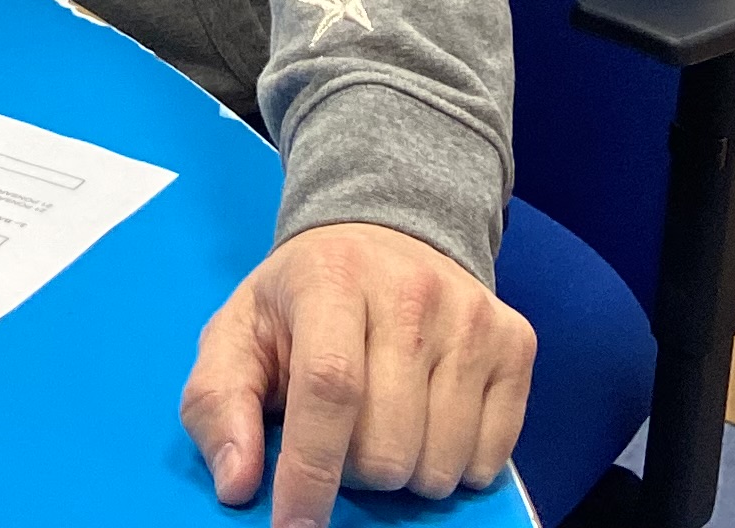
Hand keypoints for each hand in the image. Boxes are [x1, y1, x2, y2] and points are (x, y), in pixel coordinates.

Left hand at [181, 220, 532, 524]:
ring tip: (385, 423)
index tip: (294, 526)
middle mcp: (413, 291)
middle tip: (340, 435)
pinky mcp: (516, 342)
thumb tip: (239, 482)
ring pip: (439, 464)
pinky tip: (430, 421)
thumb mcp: (237, 334)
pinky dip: (455, 466)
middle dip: (353, 471)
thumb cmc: (300, 302)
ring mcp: (473, 317)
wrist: (384, 236)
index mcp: (332, 278)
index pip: (330, 388)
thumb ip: (218, 406)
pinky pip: (490, 459)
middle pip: (386, 447)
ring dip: (404, 472)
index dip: (311, 471)